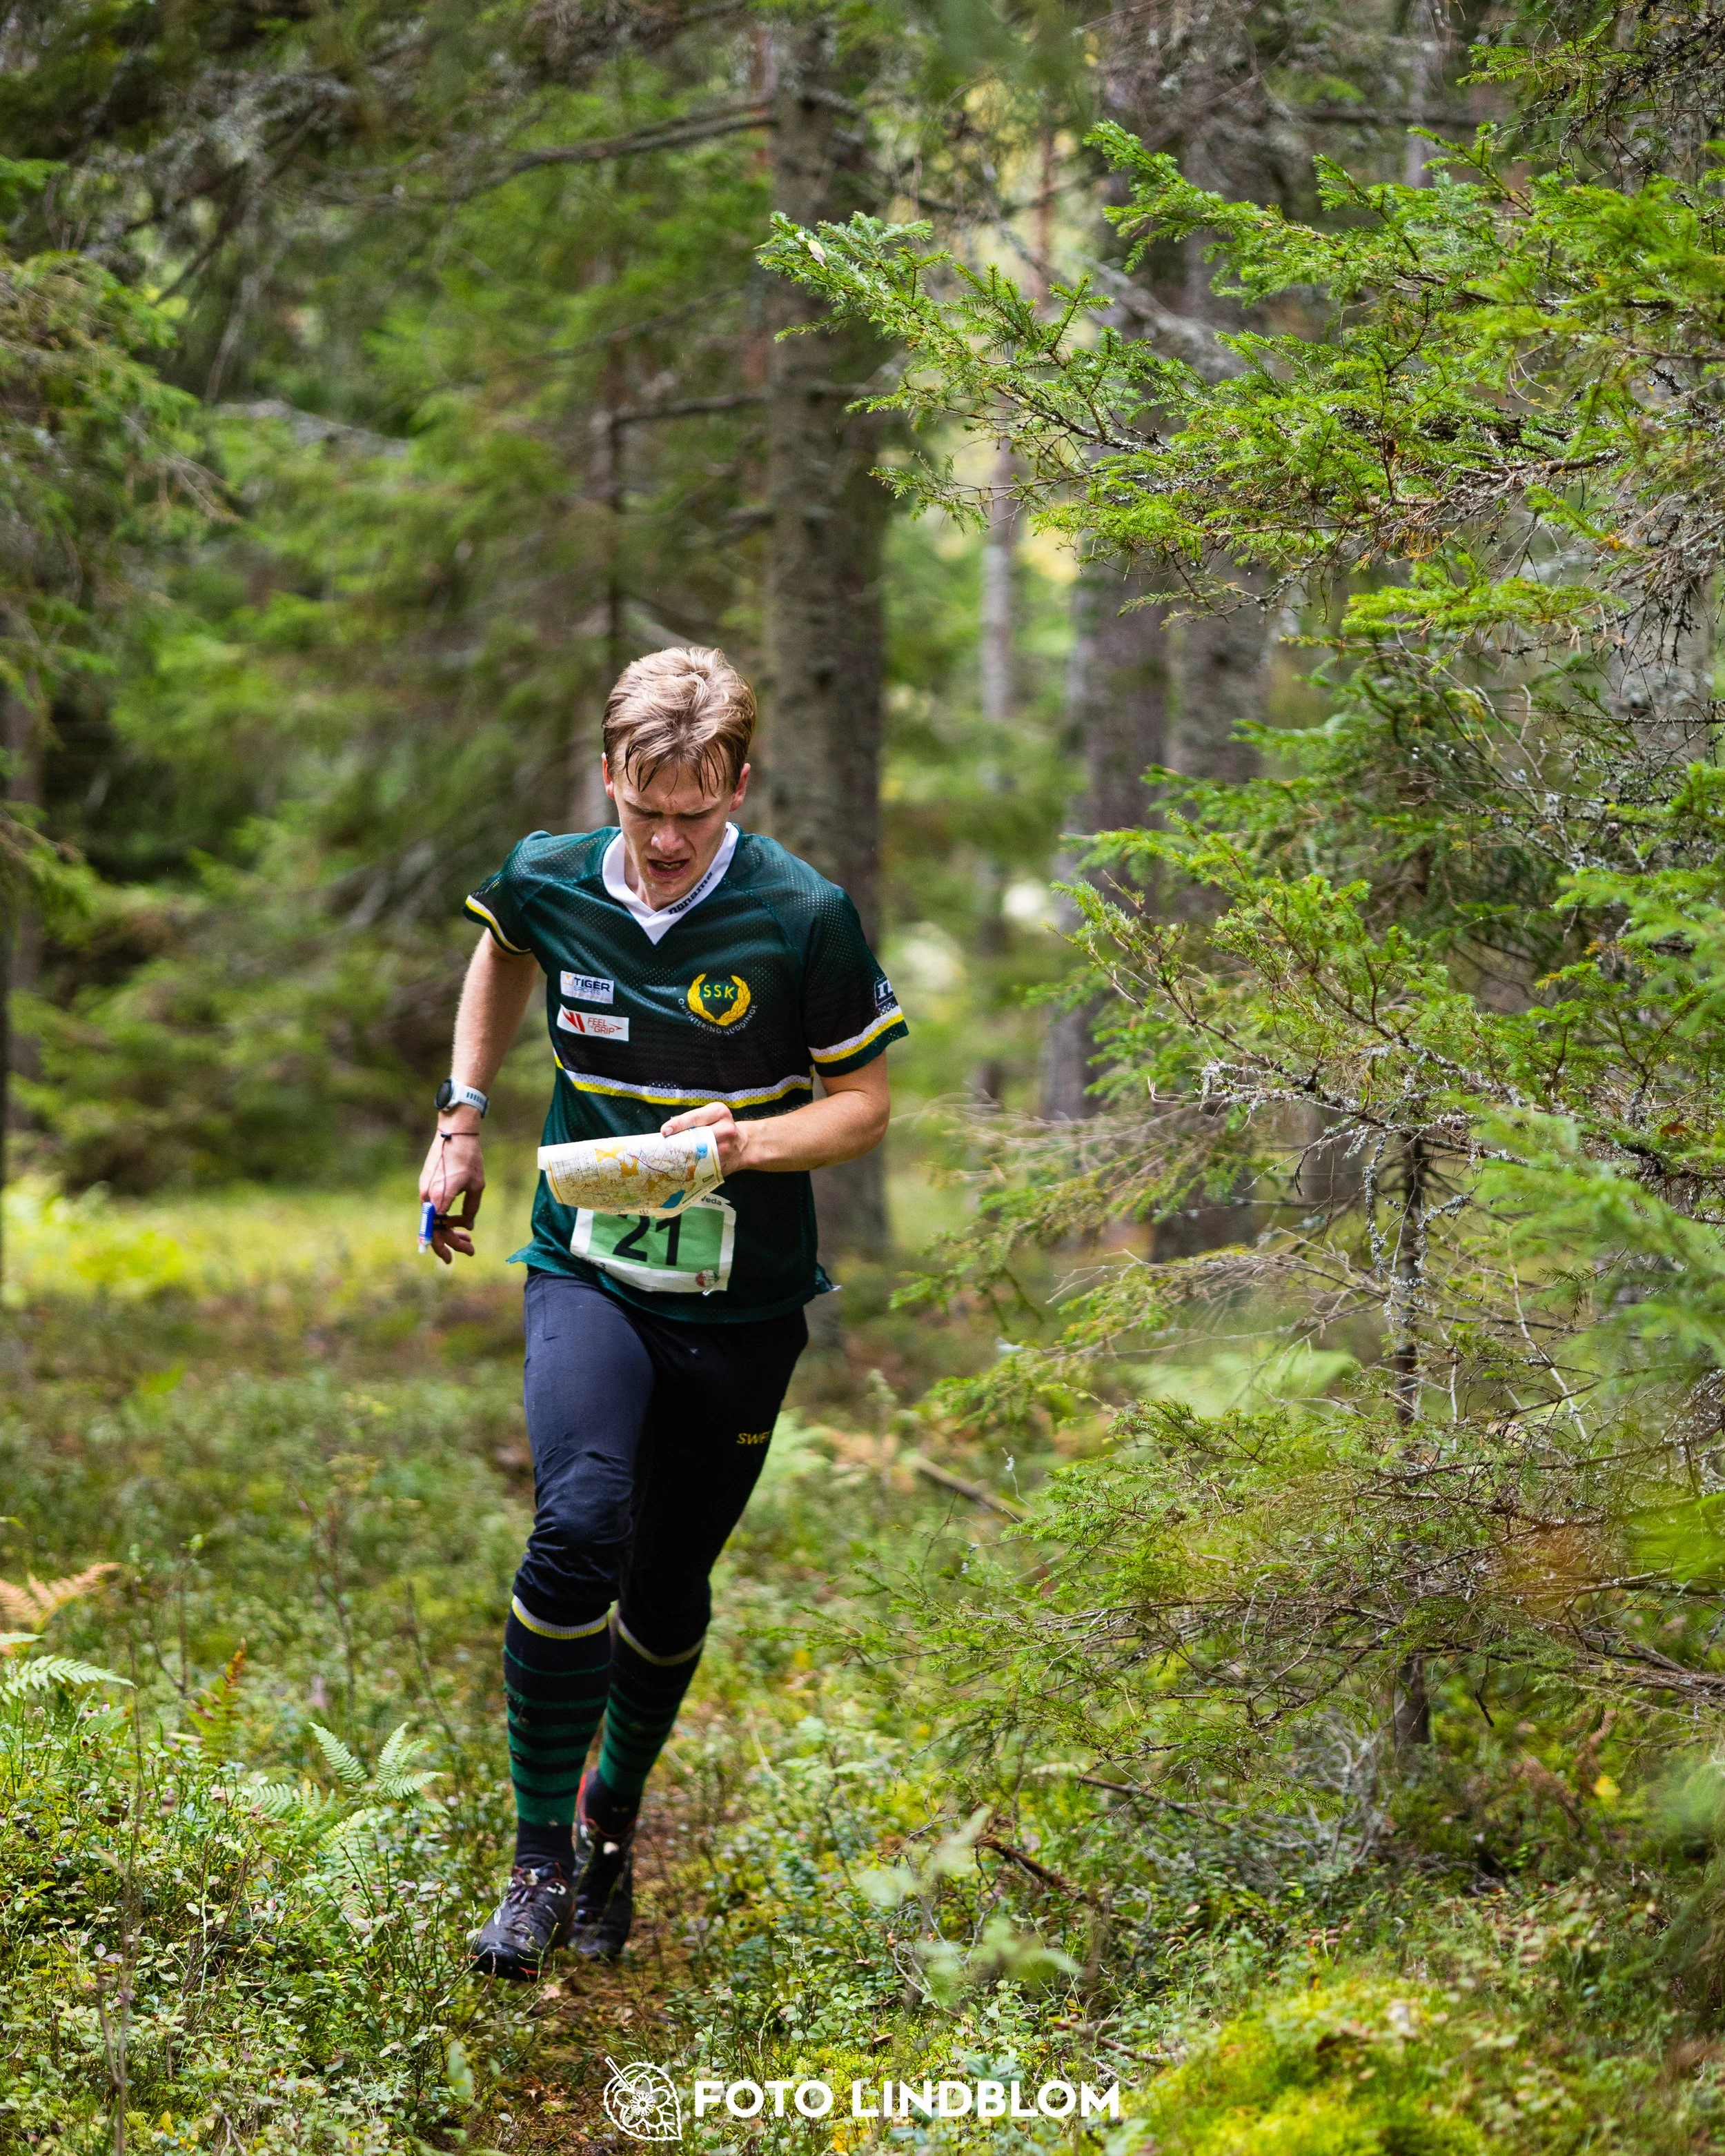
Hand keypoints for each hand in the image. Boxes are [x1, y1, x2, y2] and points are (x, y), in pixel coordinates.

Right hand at [418, 1127, 483, 1262]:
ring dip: (449, 1230)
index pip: (439, 1231)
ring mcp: (425, 1190)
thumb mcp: (477, 1186)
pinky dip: (444, 1217)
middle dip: (451, 1243)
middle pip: (434, 1229)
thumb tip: (467, 1227)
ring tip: (467, 1236)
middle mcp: (428, 1196)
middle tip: (468, 1249)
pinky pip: (433, 1208)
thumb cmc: (469, 1158)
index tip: (456, 1257)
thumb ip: (471, 1209)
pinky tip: (458, 1220)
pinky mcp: (426, 1184)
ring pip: (433, 1219)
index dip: (447, 1247)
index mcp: (440, 1198)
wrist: (454, 1132)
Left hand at [659, 1100, 751, 1172]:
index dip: (678, 1124)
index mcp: (720, 1112)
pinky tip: (682, 1166)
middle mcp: (726, 1129)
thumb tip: (667, 1130)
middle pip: (696, 1136)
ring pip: (699, 1153)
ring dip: (683, 1156)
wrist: (743, 1145)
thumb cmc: (720, 1126)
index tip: (664, 1131)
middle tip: (664, 1147)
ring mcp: (726, 1148)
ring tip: (670, 1157)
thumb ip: (693, 1119)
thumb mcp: (711, 1115)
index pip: (695, 1117)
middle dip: (679, 1142)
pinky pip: (704, 1165)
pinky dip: (691, 1166)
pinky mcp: (725, 1163)